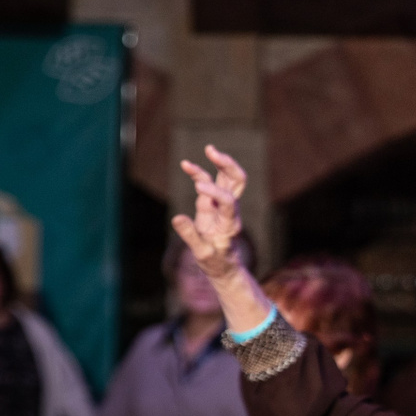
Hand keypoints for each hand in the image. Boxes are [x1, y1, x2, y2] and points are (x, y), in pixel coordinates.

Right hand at [171, 145, 248, 279]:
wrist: (225, 266)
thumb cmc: (216, 262)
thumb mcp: (203, 254)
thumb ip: (191, 236)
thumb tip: (177, 218)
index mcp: (230, 224)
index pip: (228, 202)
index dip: (215, 192)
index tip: (198, 189)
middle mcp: (230, 210)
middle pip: (237, 181)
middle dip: (228, 165)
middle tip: (213, 153)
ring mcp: (222, 205)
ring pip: (228, 178)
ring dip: (221, 163)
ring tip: (208, 148)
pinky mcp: (212, 204)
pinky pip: (208, 183)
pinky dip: (199, 173)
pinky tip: (185, 165)